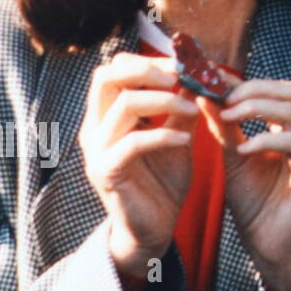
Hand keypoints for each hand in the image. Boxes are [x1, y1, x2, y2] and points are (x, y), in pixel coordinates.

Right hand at [79, 53, 197, 278]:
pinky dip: (163, 134)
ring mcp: (97, 150)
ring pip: (123, 105)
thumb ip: (180, 107)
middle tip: (181, 78)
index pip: (112, 69)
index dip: (147, 61)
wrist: (155, 229)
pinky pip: (132, 142)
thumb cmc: (164, 181)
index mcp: (107, 115)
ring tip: (193, 110)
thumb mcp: (177, 135)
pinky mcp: (106, 173)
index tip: (182, 66)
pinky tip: (185, 138)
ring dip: (164, 100)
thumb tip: (195, 75)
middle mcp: (95, 128)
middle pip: (106, 76)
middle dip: (147, 70)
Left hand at [200, 78, 290, 290]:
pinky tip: (243, 148)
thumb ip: (226, 127)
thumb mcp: (235, 157)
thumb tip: (205, 94)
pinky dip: (266, 139)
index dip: (248, 83)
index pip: (280, 90)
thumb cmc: (255, 203)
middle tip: (223, 98)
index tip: (215, 82)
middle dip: (254, 90)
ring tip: (227, 117)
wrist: (268, 244)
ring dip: (256, 108)